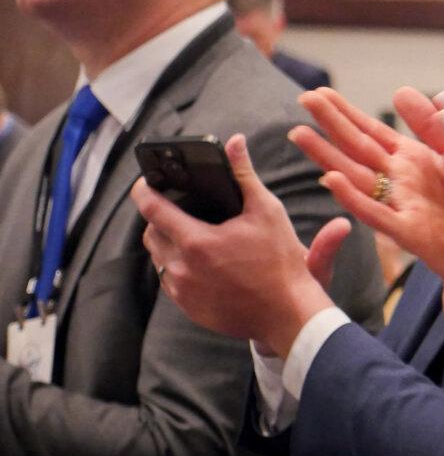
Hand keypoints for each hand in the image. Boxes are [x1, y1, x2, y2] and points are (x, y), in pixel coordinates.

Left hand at [131, 134, 335, 357]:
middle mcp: (181, 268)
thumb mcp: (267, 210)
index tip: (146, 180)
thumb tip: (235, 143)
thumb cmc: (280, 261)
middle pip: (151, 234)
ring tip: (192, 234)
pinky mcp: (189, 309)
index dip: (144, 189)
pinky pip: (170, 283)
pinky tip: (203, 262)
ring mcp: (182, 292)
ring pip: (159, 259)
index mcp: (196, 241)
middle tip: (178, 207)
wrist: (287, 313)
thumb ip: (244, 175)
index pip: (153, 208)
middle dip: (158, 218)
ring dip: (168, 243)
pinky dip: (179, 268)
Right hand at [291, 87, 443, 293]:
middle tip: (302, 98)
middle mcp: (399, 182)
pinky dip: (353, 197)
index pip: (372, 132)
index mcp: (412, 162)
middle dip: (331, 123)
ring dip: (327, 155)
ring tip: (299, 133)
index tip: (319, 91)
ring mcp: (401, 207)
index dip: (346, 112)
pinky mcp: (410, 234)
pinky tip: (330, 180)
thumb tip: (402, 90)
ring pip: (356, 177)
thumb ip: (432, 125)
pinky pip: (377, 214)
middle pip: (358, 148)